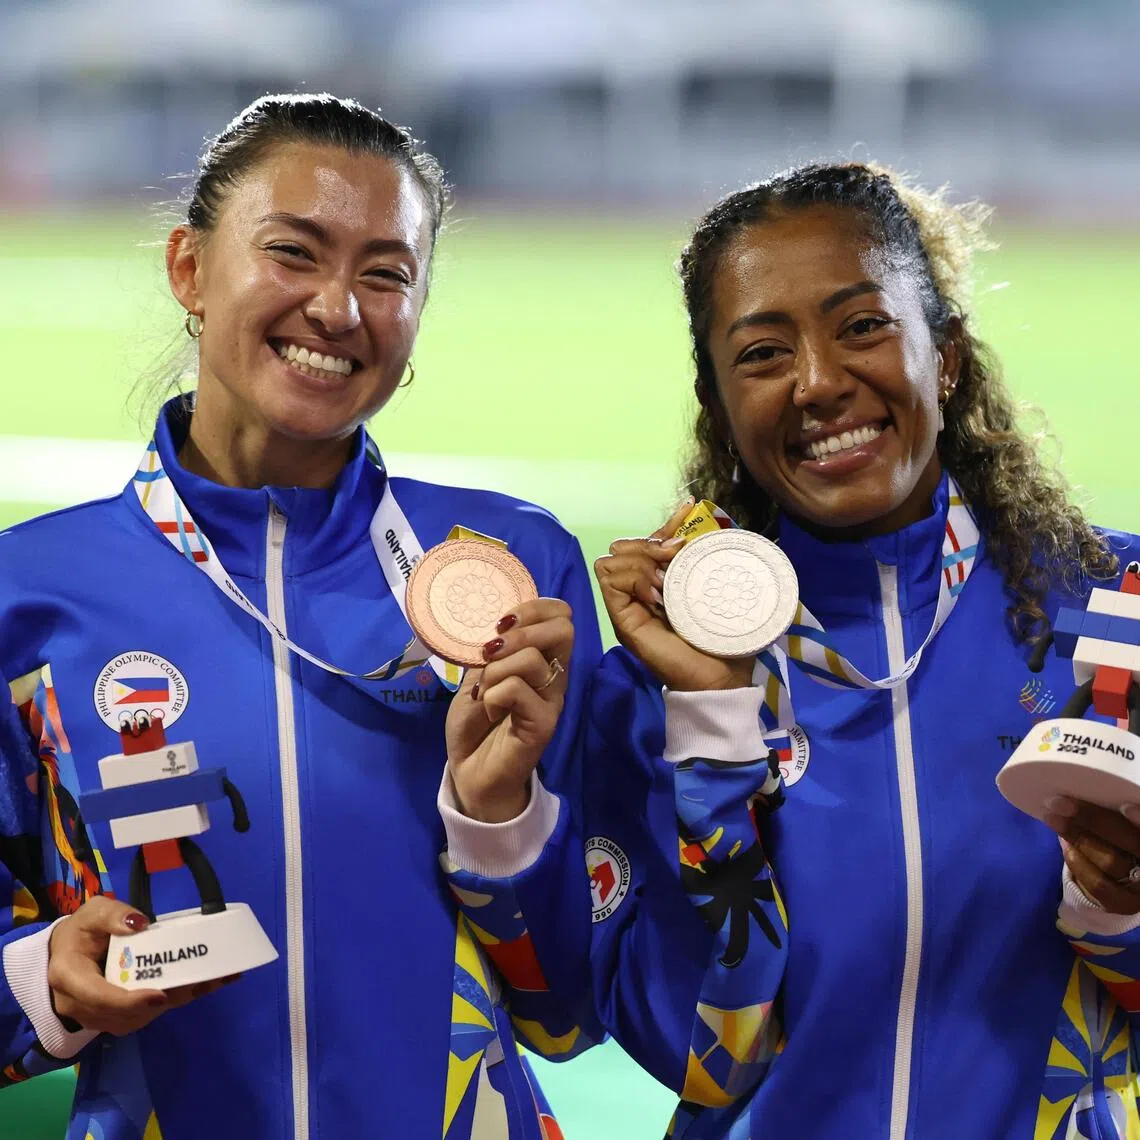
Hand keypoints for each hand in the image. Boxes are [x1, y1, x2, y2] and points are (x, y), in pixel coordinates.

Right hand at [48, 896, 236, 1033]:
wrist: (66, 952)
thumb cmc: (81, 930)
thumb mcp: (93, 912)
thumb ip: (113, 914)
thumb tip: (139, 924)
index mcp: (69, 977)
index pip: (99, 997)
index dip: (129, 1002)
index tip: (160, 995)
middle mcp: (79, 1004)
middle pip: (123, 1015)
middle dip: (164, 1001)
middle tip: (201, 983)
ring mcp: (95, 1016)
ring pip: (135, 1020)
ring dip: (172, 1003)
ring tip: (208, 982)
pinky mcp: (111, 1018)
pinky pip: (139, 1017)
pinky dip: (168, 1004)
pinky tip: (198, 987)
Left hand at [445, 599, 572, 823]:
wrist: (470, 774)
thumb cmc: (475, 724)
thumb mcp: (476, 677)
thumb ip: (490, 652)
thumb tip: (493, 627)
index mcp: (542, 659)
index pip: (561, 614)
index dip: (533, 607)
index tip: (500, 623)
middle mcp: (554, 676)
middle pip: (564, 628)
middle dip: (521, 630)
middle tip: (491, 651)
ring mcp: (552, 700)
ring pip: (531, 659)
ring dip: (495, 670)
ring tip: (484, 691)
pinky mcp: (544, 724)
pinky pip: (517, 690)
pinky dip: (493, 695)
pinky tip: (490, 710)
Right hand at [594, 501, 755, 691]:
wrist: (719, 677)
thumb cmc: (724, 638)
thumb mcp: (716, 590)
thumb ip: (706, 563)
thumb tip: (706, 525)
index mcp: (663, 582)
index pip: (649, 541)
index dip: (666, 525)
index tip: (689, 509)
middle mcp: (639, 591)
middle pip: (622, 545)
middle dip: (649, 543)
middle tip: (675, 559)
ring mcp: (628, 605)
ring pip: (612, 558)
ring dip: (641, 563)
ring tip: (666, 584)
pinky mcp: (622, 618)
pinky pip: (610, 579)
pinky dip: (633, 578)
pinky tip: (657, 594)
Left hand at [1044, 796, 1139, 913]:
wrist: (1124, 878)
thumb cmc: (1122, 839)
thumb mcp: (1123, 826)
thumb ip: (1118, 814)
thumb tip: (1083, 789)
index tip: (1126, 806)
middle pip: (1130, 842)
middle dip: (1093, 820)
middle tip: (1060, 802)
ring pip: (1110, 862)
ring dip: (1077, 837)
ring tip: (1053, 818)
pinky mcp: (1123, 905)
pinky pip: (1097, 884)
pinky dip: (1077, 861)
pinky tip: (1064, 844)